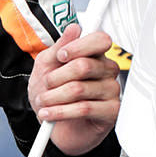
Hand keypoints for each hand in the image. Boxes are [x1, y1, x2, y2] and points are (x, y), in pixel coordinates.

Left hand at [29, 24, 120, 154]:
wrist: (56, 128)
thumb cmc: (53, 95)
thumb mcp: (46, 68)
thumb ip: (57, 49)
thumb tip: (74, 28)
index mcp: (94, 55)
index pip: (100, 40)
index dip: (79, 46)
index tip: (60, 56)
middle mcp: (107, 71)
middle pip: (84, 65)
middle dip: (56, 77)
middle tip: (45, 85)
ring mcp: (112, 91)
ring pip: (79, 89)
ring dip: (53, 97)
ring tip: (43, 103)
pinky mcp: (111, 112)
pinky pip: (84, 108)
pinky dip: (60, 112)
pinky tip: (48, 114)